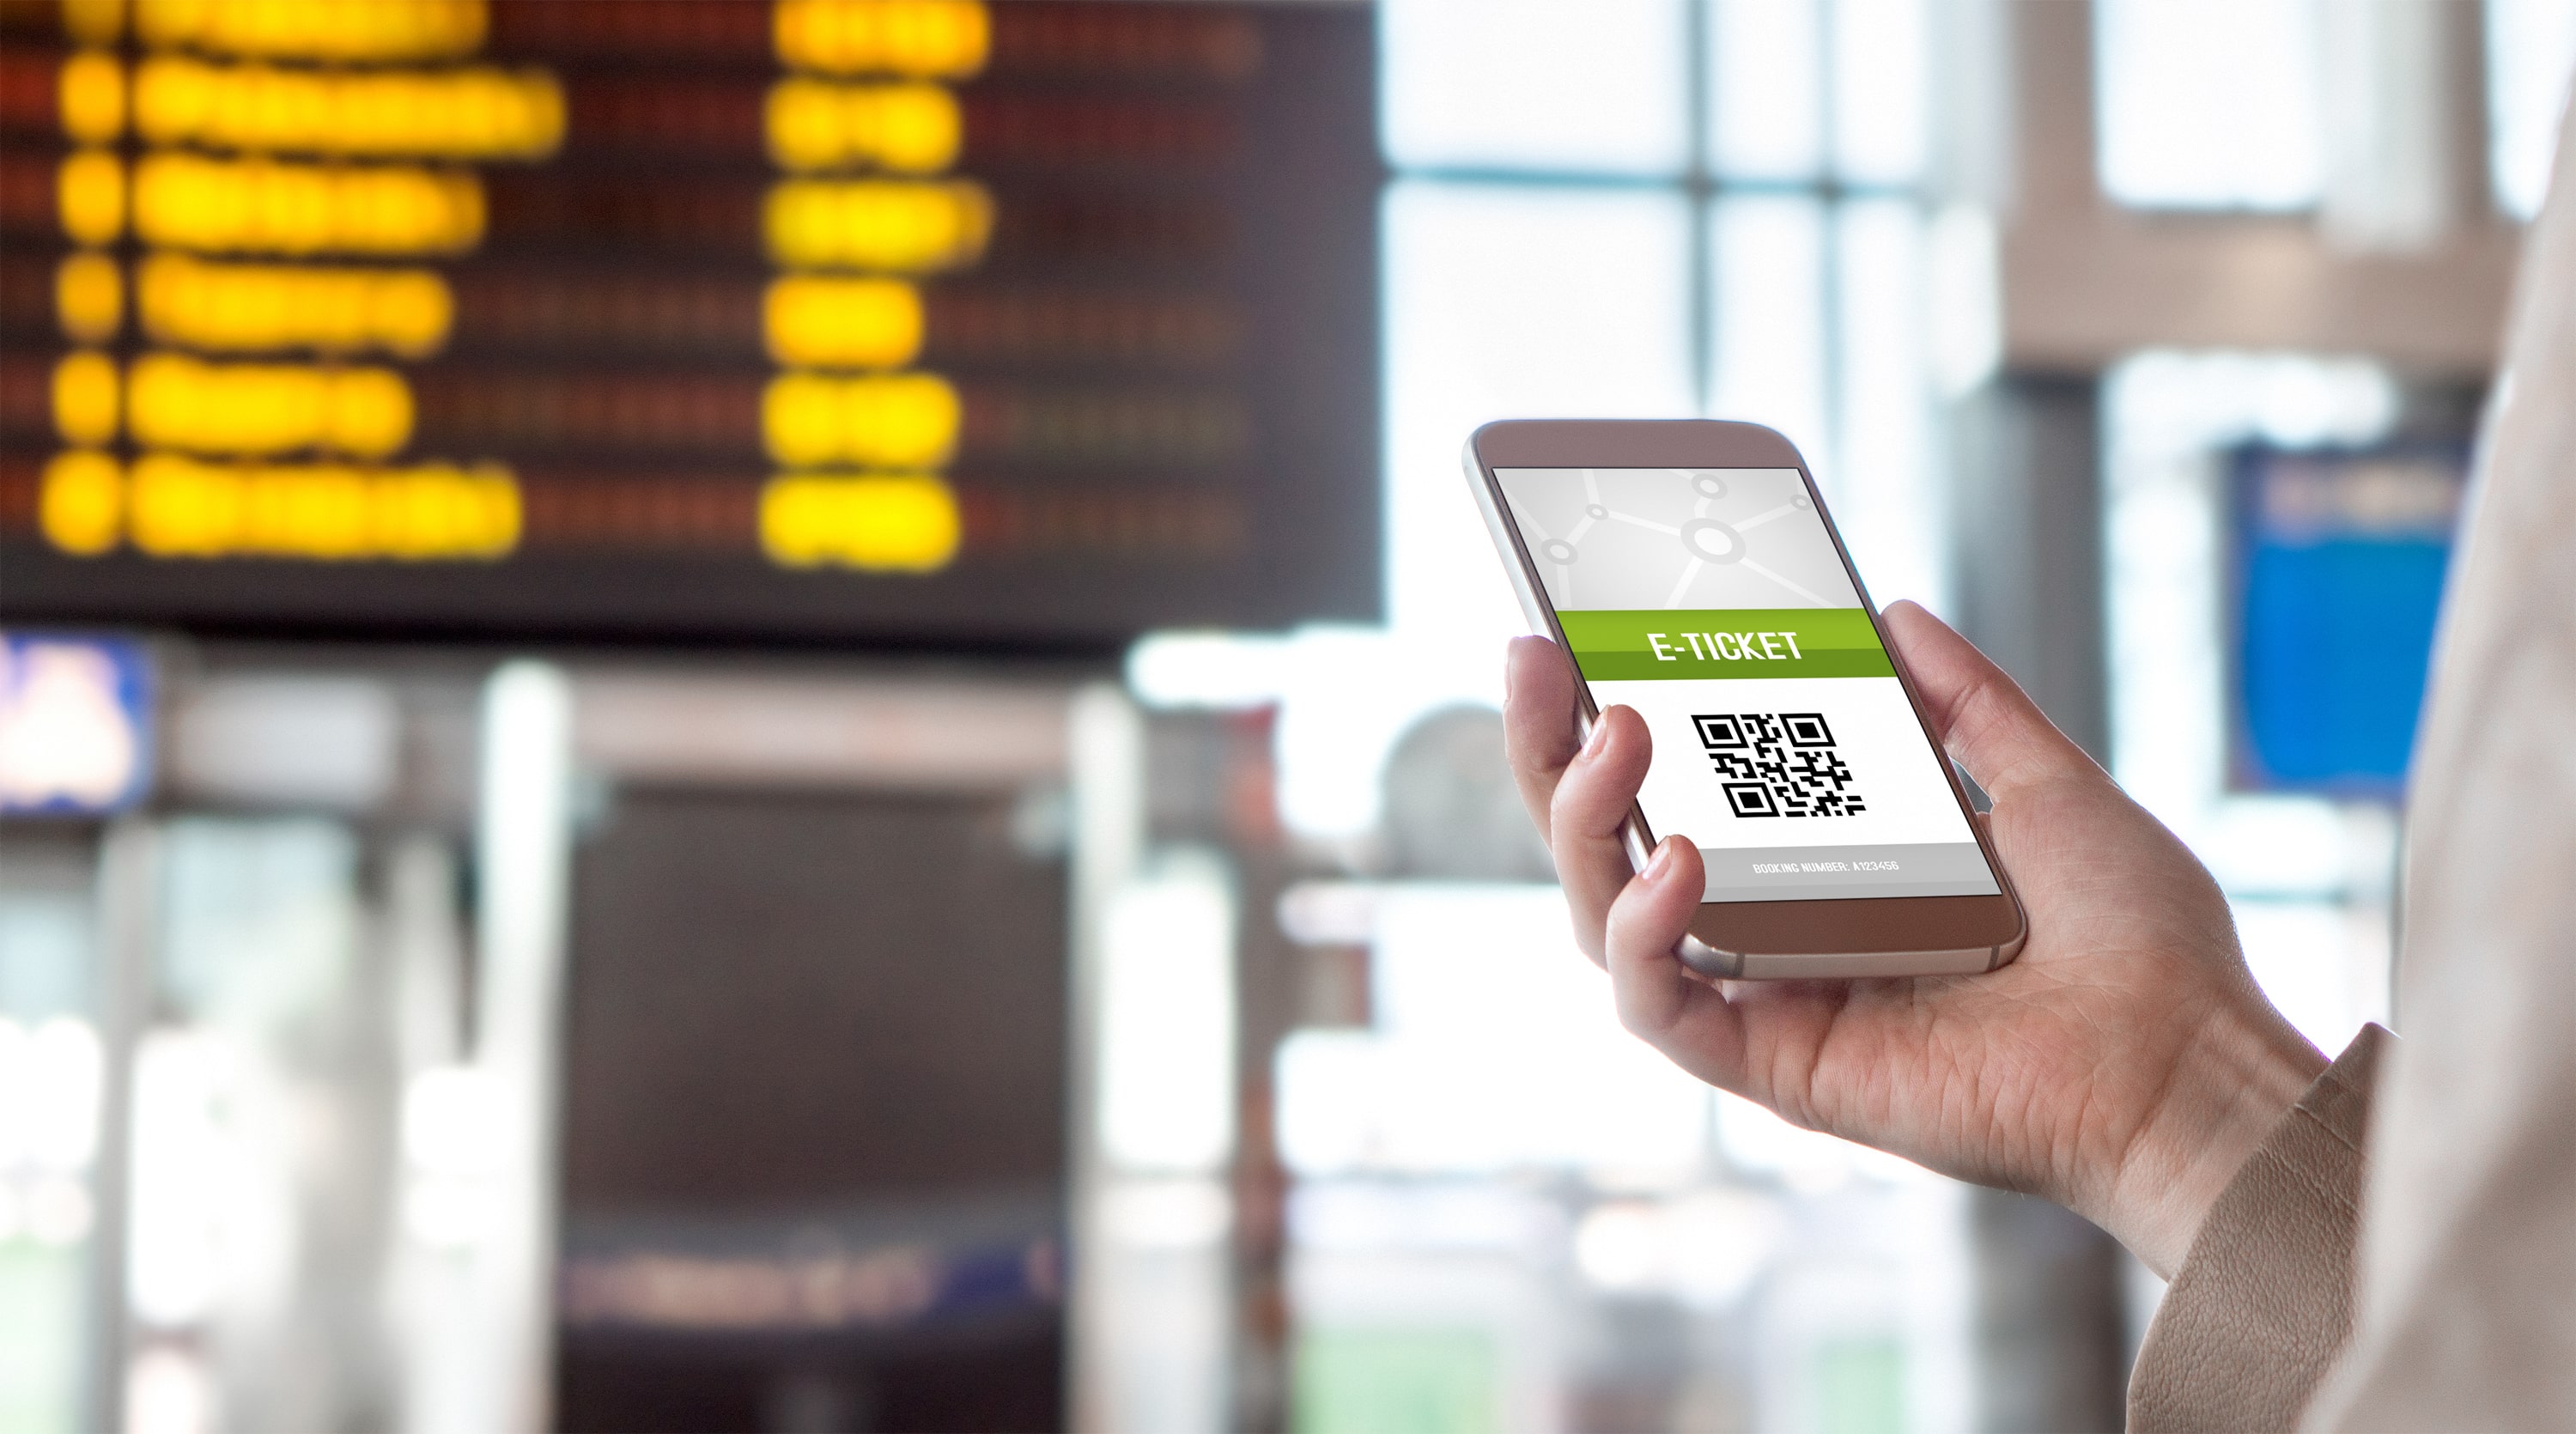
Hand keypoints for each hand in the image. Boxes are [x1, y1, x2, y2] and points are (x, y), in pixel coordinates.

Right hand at [1503, 600, 2326, 1275]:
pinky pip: (1657, 1006)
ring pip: (1603, 919)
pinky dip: (1643, 932)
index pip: (1683, 790)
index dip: (1610, 716)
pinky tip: (1679, 862)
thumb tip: (1893, 614)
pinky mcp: (1771, 1067)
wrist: (2188, 1062)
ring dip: (1585, 821)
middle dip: (1552, 753)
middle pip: (1609, 846)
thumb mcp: (2049, 785)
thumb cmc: (2138, 949)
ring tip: (1617, 733)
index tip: (1575, 629)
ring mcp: (1766, 1001)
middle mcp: (1775, 937)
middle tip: (1537, 660)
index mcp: (1822, 873)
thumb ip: (1966, 706)